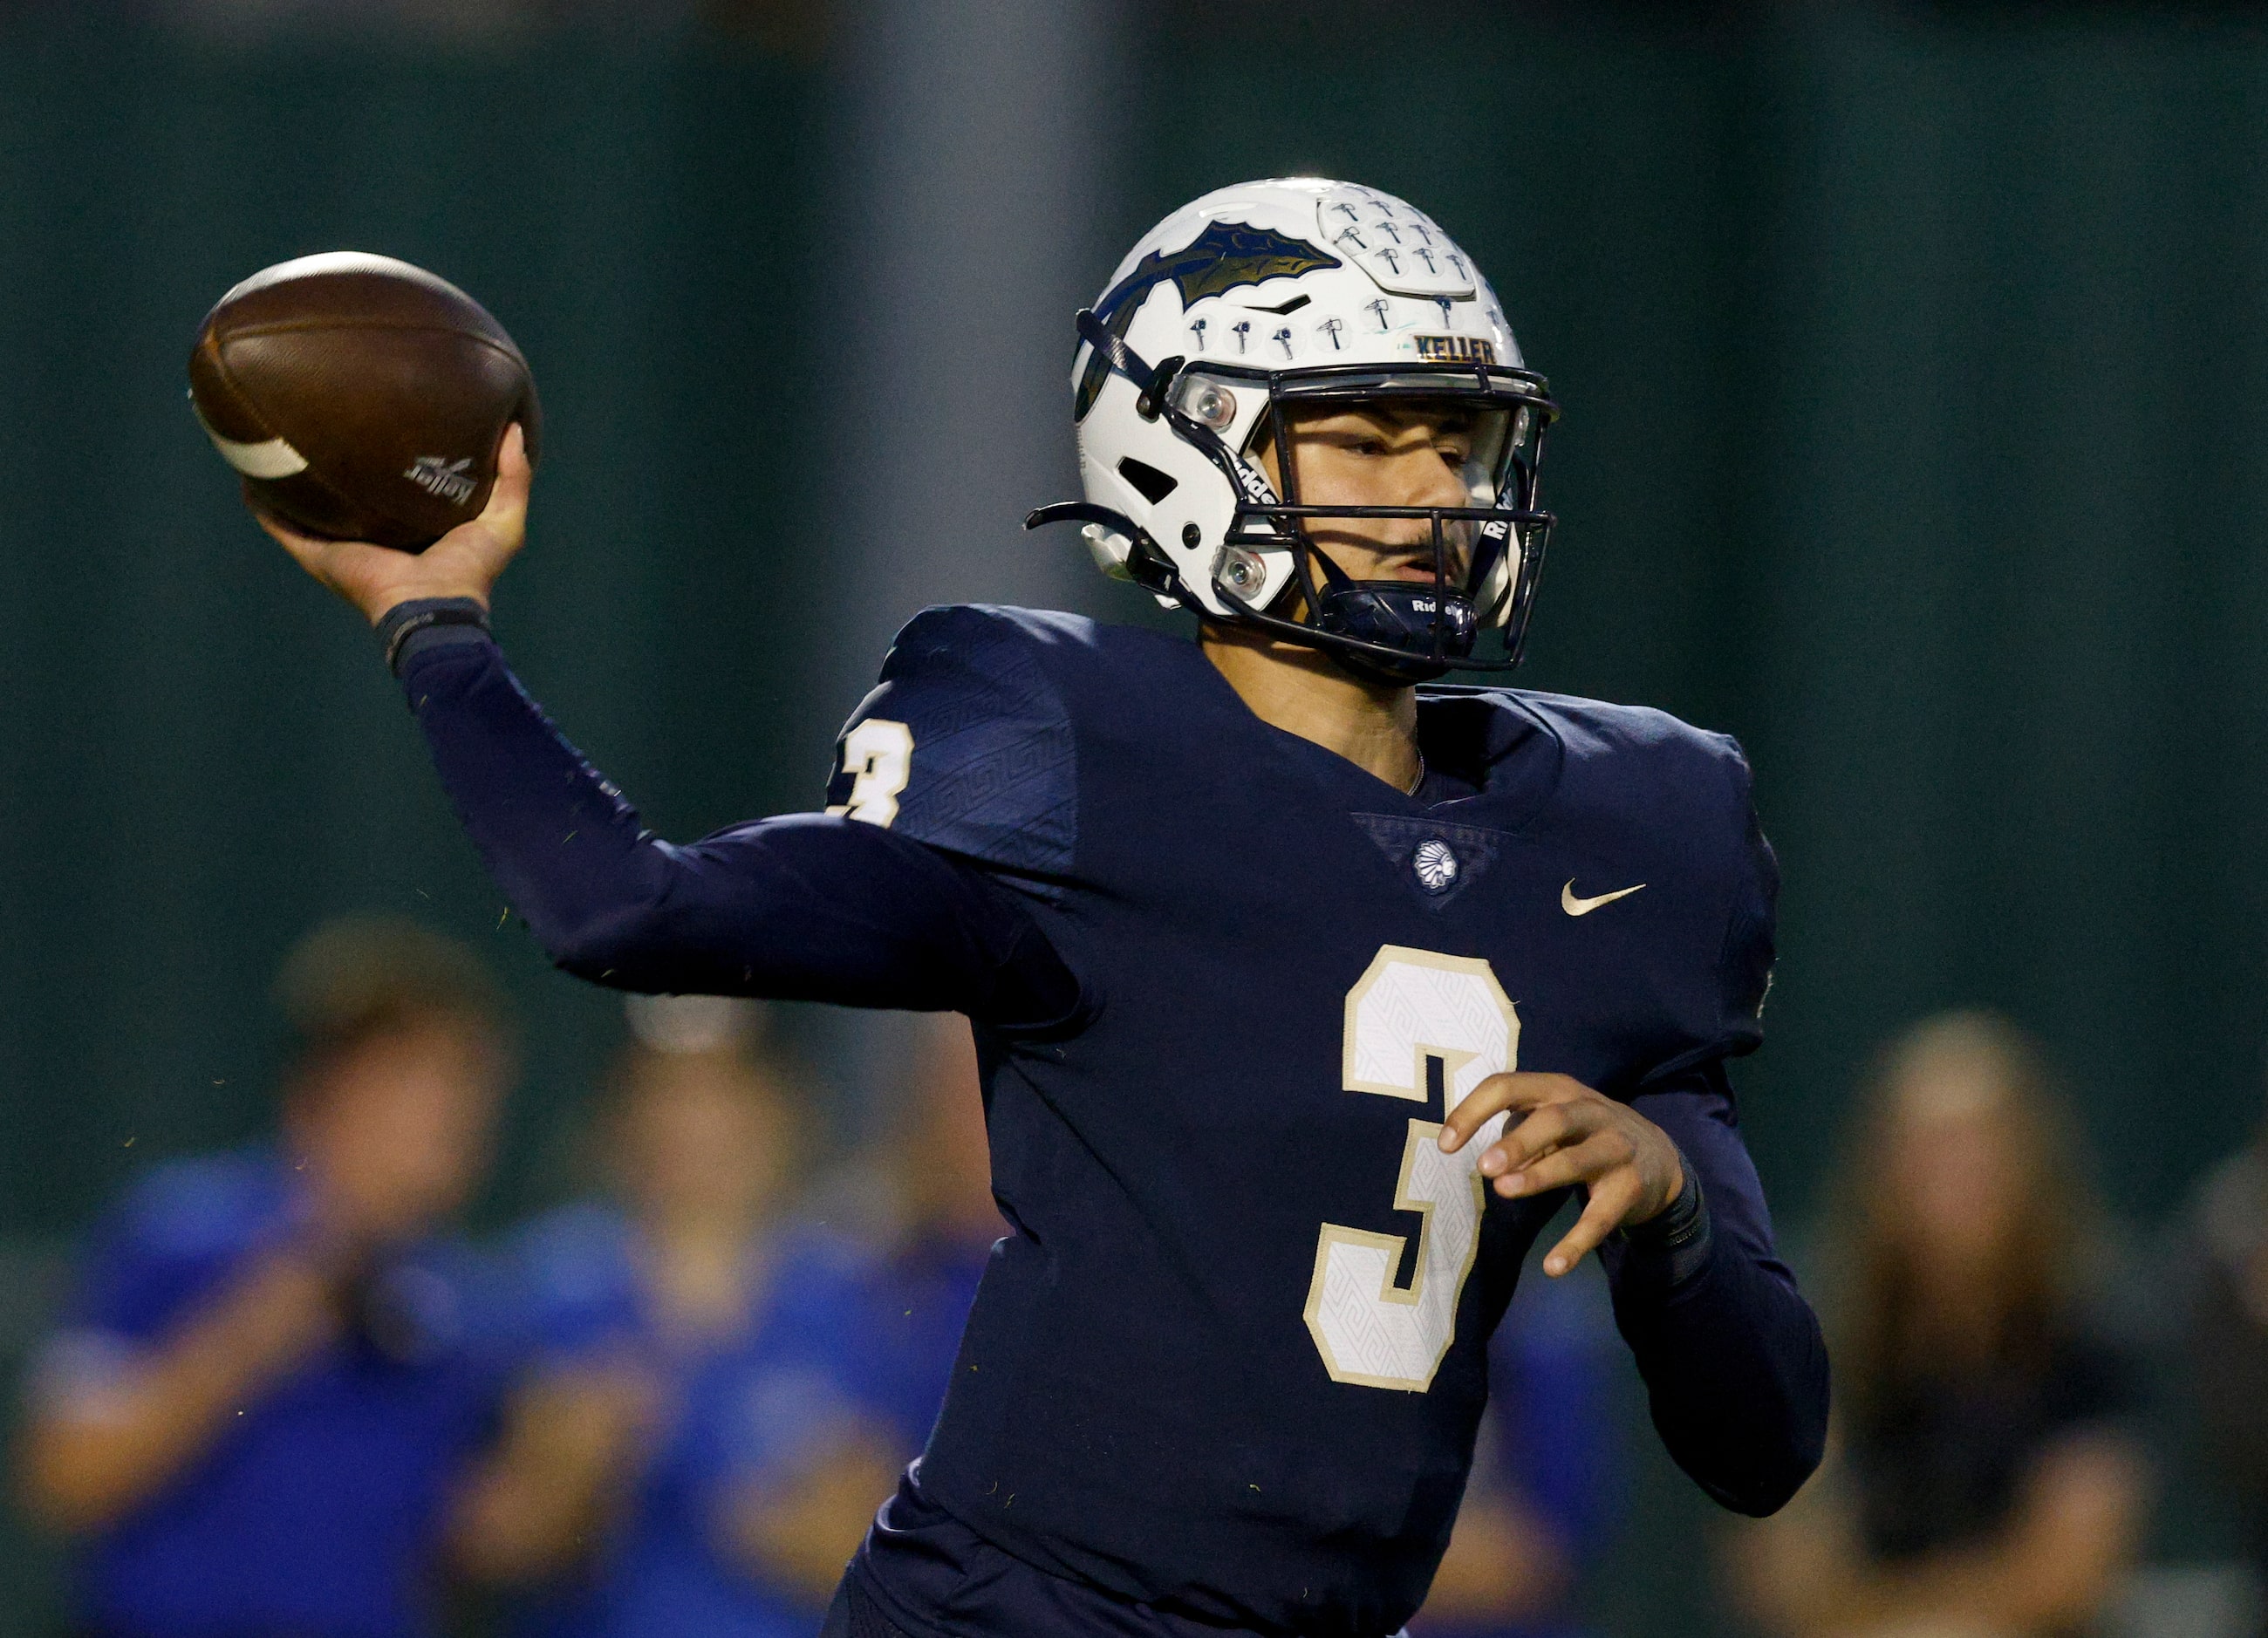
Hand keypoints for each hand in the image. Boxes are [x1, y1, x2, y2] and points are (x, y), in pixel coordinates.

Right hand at [255, 423, 531, 624]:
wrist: (434, 607)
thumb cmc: (470, 571)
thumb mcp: (503, 521)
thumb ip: (512, 478)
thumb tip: (515, 431)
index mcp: (409, 527)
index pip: (392, 486)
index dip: (386, 458)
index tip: (377, 423)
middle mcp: (370, 535)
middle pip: (344, 493)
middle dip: (332, 462)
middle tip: (319, 419)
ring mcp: (339, 546)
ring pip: (305, 507)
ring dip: (287, 479)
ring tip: (270, 438)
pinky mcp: (317, 555)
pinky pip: (281, 525)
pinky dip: (263, 504)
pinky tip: (248, 477)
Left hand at [1437, 1071, 1684, 1277]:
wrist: (1659, 1157)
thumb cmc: (1583, 1134)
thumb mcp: (1551, 1120)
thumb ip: (1517, 1132)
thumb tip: (1482, 1159)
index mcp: (1557, 1089)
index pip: (1509, 1087)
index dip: (1473, 1111)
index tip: (1444, 1144)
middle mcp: (1589, 1111)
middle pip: (1553, 1119)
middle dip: (1517, 1142)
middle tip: (1483, 1168)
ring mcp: (1614, 1148)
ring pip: (1577, 1160)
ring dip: (1540, 1176)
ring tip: (1503, 1192)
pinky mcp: (1630, 1188)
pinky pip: (1600, 1218)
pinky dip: (1576, 1243)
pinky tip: (1553, 1267)